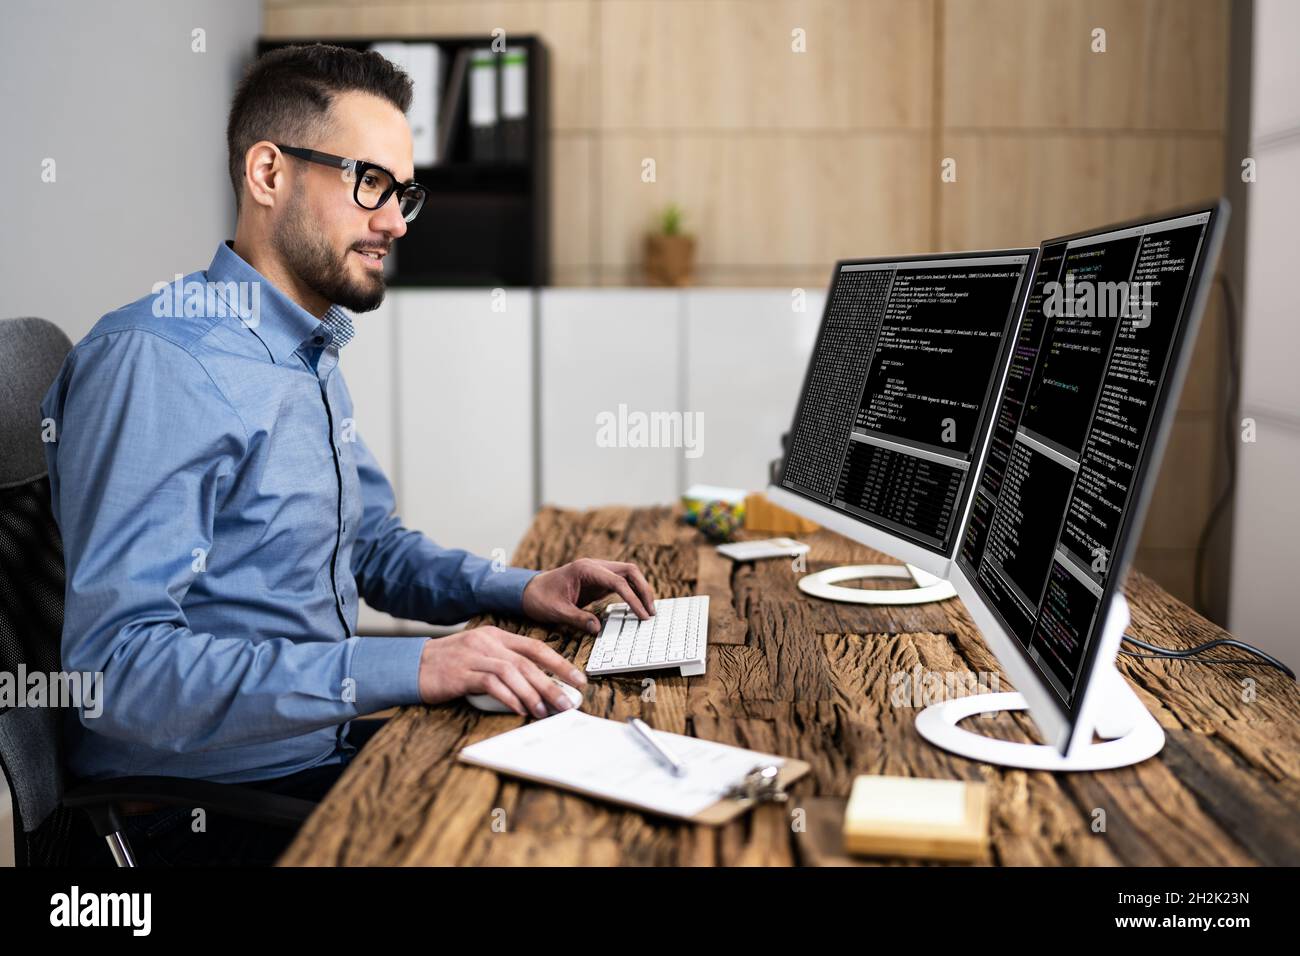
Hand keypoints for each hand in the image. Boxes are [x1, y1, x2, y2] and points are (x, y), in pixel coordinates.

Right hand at [417, 626, 586, 717]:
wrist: (411, 665)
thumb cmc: (448, 666)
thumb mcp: (479, 656)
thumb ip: (504, 665)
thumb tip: (536, 687)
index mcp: (495, 636)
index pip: (535, 647)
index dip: (560, 663)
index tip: (578, 679)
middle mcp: (487, 642)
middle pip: (529, 661)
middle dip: (552, 683)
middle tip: (568, 702)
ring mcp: (474, 655)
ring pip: (513, 672)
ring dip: (533, 693)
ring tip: (546, 711)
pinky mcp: (461, 672)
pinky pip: (492, 684)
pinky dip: (509, 697)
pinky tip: (519, 709)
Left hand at [520, 557, 656, 634]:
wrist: (527, 591)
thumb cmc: (540, 598)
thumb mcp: (556, 611)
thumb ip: (578, 618)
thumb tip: (597, 629)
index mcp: (585, 569)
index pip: (618, 581)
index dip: (633, 598)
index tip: (642, 615)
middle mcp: (594, 566)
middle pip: (630, 571)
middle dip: (644, 590)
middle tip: (651, 612)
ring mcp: (597, 572)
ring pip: (628, 575)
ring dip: (640, 590)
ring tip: (647, 611)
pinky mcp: (598, 581)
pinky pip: (620, 583)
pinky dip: (631, 593)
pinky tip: (636, 608)